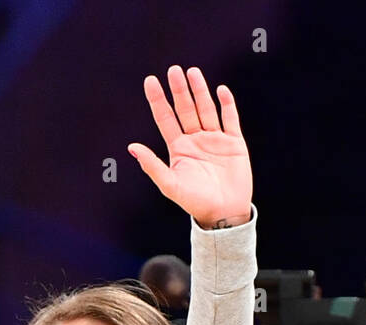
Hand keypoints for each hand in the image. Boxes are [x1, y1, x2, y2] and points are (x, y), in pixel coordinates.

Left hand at [128, 65, 251, 228]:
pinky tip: (221, 91)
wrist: (223, 214)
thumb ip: (152, 165)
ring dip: (200, 91)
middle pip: (185, 109)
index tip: (150, 81)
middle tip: (173, 70)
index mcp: (179, 148)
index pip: (165, 118)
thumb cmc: (195, 202)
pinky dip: (227, 105)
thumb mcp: (170, 184)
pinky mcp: (234, 143)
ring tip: (193, 73)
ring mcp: (215, 139)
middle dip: (179, 90)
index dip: (158, 100)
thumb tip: (131, 147)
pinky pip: (230, 119)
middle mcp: (195, 140)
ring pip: (206, 109)